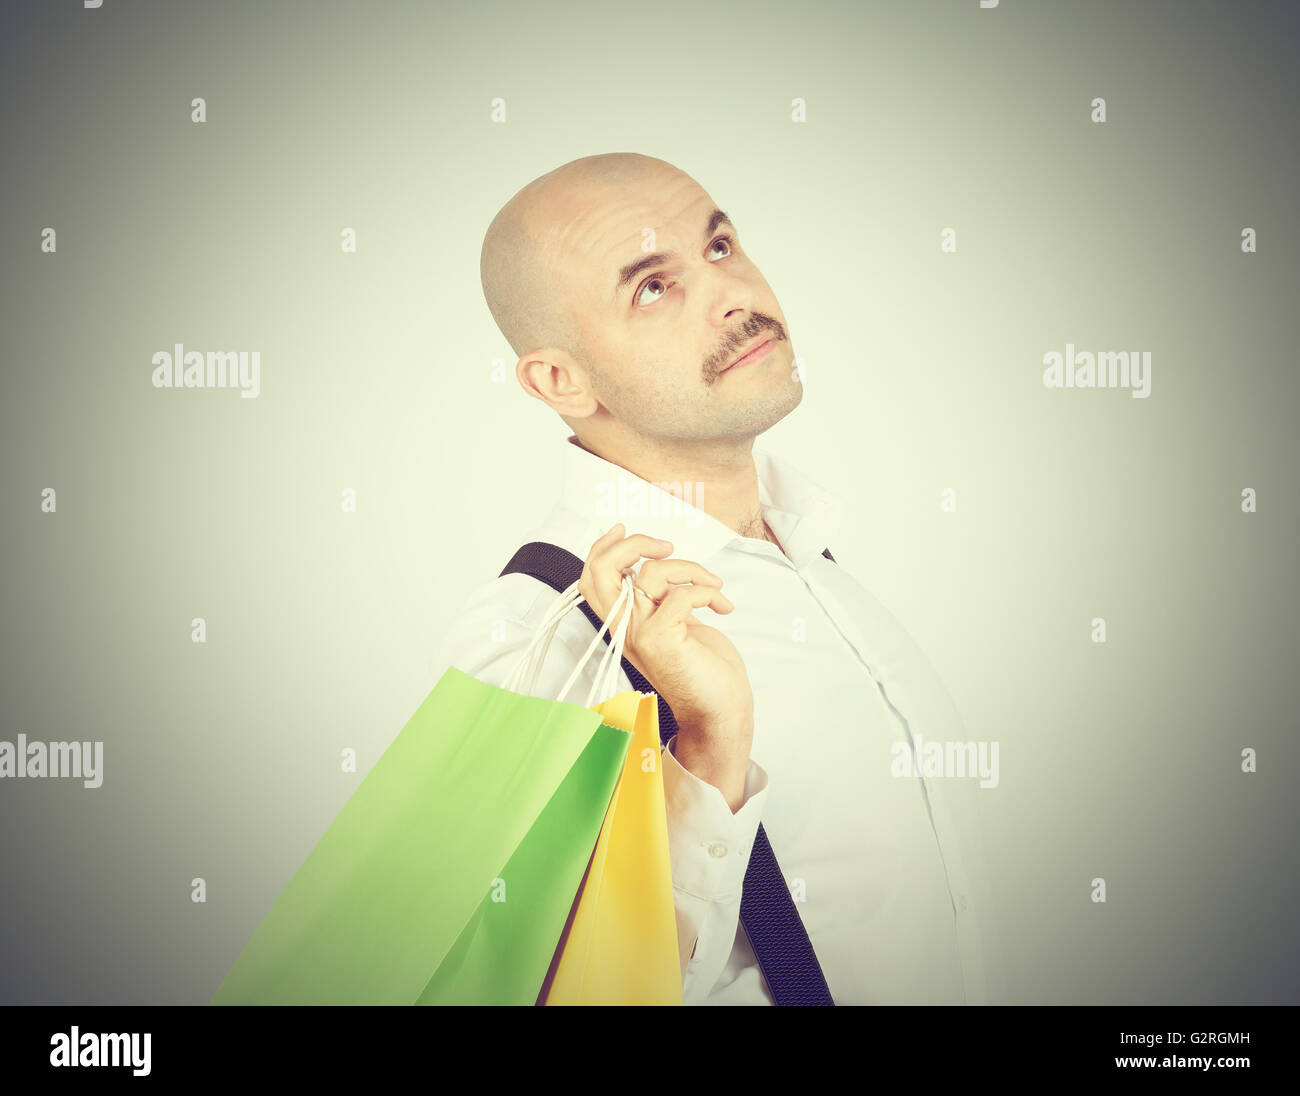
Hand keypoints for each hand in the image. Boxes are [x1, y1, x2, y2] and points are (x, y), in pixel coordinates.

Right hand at [577, 523, 754, 808]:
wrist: (721, 711)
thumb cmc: (704, 667)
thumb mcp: (675, 620)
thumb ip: (660, 595)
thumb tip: (660, 562)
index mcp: (623, 624)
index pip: (592, 578)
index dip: (602, 548)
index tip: (625, 530)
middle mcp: (624, 630)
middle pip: (601, 572)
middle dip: (633, 545)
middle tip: (667, 547)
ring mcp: (640, 636)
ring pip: (651, 574)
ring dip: (691, 569)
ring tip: (713, 585)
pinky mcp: (661, 641)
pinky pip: (682, 594)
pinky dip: (707, 591)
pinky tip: (722, 606)